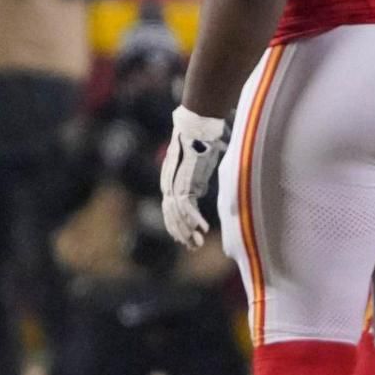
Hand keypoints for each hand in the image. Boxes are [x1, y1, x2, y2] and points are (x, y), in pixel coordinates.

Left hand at [160, 105, 229, 249]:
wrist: (195, 128)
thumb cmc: (200, 140)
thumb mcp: (199, 163)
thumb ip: (200, 176)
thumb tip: (205, 186)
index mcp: (170, 181)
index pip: (170, 208)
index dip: (177, 224)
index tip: (185, 236)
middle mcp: (169, 185)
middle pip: (172, 216)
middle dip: (181, 233)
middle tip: (191, 246)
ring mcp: (175, 185)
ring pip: (178, 216)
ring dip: (188, 232)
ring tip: (196, 245)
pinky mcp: (184, 184)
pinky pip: (188, 208)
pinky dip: (196, 220)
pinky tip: (204, 230)